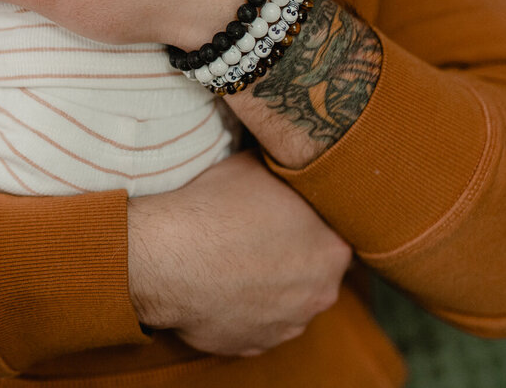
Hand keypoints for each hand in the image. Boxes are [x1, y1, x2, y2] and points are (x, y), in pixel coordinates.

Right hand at [126, 151, 351, 356]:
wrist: (169, 257)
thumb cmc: (217, 208)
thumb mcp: (259, 166)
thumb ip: (286, 172)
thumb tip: (287, 159)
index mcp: (333, 250)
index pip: (336, 234)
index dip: (313, 222)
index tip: (290, 213)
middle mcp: (318, 294)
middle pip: (314, 272)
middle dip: (293, 256)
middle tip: (260, 235)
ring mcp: (285, 326)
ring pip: (285, 302)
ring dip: (268, 286)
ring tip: (234, 261)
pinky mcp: (250, 346)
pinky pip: (253, 325)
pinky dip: (241, 309)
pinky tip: (220, 286)